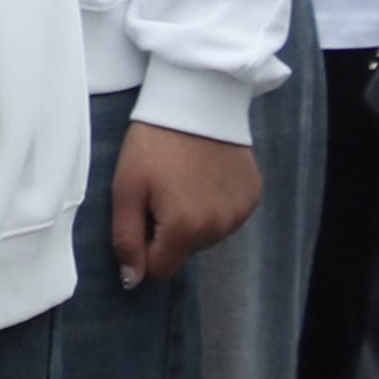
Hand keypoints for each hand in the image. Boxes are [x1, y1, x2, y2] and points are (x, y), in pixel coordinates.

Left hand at [108, 120, 261, 288]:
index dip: (144, 246)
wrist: (197, 98)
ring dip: (193, 218)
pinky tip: (205, 174)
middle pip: (184, 251)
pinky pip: (227, 216)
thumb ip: (126, 239)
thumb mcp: (126, 188)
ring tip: (183, 178)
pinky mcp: (252, 196)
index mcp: (184, 229)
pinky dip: (215, 203)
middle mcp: (217, 227)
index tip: (142, 212)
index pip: (159, 269)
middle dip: (169, 230)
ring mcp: (239, 213)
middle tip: (161, 188)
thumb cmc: (154, 142)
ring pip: (206, 235)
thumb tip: (132, 280)